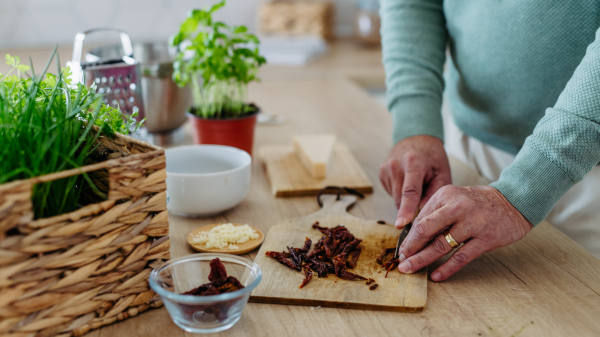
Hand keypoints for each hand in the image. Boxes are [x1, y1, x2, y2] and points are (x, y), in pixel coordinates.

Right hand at [379, 135, 451, 227]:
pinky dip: (400, 193)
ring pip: (395, 198)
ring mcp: (386, 168)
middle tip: (423, 206)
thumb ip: (434, 195)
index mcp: (413, 163)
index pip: (409, 191)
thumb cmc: (432, 158)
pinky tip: (407, 182)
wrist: (417, 138)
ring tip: (417, 185)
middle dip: (410, 209)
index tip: (401, 225)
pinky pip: (392, 193)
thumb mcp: (442, 174)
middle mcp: (395, 165)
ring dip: (406, 200)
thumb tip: (423, 216)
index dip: (406, 210)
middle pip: (400, 198)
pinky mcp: (381, 173)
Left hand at [397, 185, 532, 280]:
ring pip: (441, 245)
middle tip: (401, 262)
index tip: (401, 250)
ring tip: (410, 269)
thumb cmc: (479, 203)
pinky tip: (436, 275)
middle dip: (411, 248)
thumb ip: (436, 213)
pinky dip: (447, 268)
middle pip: (426, 231)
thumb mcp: (455, 198)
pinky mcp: (486, 238)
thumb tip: (414, 236)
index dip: (409, 237)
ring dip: (423, 259)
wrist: (514, 201)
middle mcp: (457, 207)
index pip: (421, 219)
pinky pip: (461, 257)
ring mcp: (473, 223)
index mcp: (446, 195)